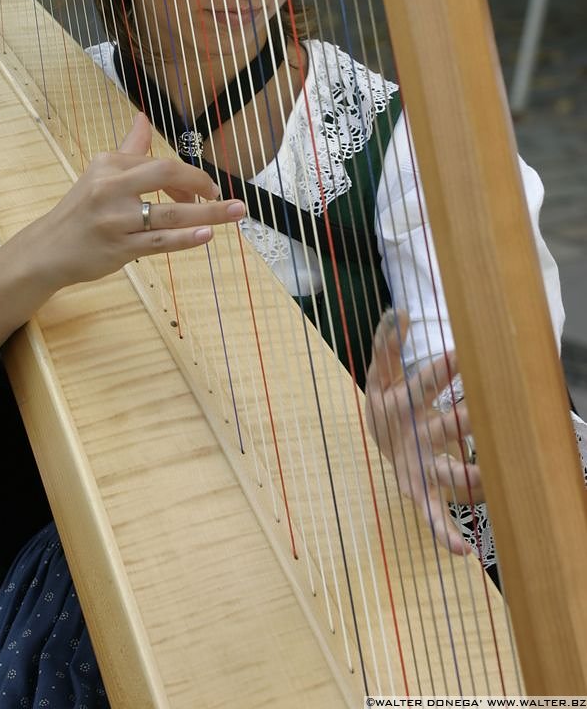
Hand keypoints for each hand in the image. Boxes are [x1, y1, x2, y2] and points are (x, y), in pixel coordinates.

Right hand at [23, 113, 245, 289]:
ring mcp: (115, 220)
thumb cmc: (81, 210)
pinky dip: (186, 238)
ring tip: (236, 212)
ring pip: (170, 213)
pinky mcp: (119, 248)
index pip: (159, 162)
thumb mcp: (99, 174)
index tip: (202, 191)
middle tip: (222, 195)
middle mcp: (110, 188)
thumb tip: (143, 117)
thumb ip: (128, 148)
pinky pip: (160, 242)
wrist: (47, 249)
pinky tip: (207, 235)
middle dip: (201, 182)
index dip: (189, 176)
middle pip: (165, 174)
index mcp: (108, 164)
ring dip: (209, 213)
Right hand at [365, 309, 483, 554]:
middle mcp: (411, 436)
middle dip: (465, 420)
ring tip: (487, 481)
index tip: (463, 353)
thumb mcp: (380, 372)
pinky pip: (431, 515)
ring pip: (445, 471)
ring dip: (467, 475)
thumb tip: (399, 311)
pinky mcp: (420, 491)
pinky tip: (463, 550)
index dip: (443, 369)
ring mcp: (417, 466)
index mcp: (401, 403)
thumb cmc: (386, 402)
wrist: (373, 439)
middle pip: (442, 427)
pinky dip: (443, 533)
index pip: (424, 382)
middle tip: (487, 412)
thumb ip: (387, 343)